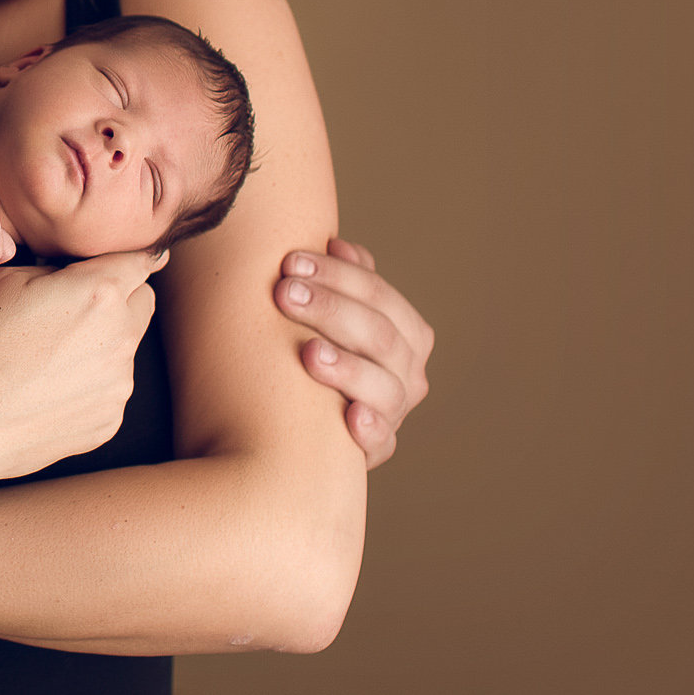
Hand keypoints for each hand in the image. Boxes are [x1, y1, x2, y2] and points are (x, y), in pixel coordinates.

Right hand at [0, 252, 160, 484]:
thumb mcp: (6, 280)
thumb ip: (57, 270)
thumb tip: (75, 272)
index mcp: (99, 291)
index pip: (142, 261)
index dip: (127, 260)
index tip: (121, 265)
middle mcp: (120, 337)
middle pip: (143, 302)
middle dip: (119, 298)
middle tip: (73, 307)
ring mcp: (118, 385)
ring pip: (124, 349)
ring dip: (100, 344)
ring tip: (46, 357)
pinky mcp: (108, 421)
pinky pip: (108, 390)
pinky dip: (87, 384)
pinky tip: (46, 389)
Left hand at [275, 236, 433, 469]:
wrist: (297, 413)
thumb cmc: (315, 343)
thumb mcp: (330, 309)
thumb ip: (342, 278)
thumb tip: (336, 245)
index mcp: (406, 332)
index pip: (380, 296)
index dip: (338, 276)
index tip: (290, 261)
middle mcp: (409, 373)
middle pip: (381, 336)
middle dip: (332, 310)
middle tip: (284, 294)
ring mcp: (394, 412)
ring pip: (385, 388)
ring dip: (347, 368)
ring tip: (309, 352)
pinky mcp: (375, 449)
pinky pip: (381, 444)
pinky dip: (370, 430)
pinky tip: (349, 416)